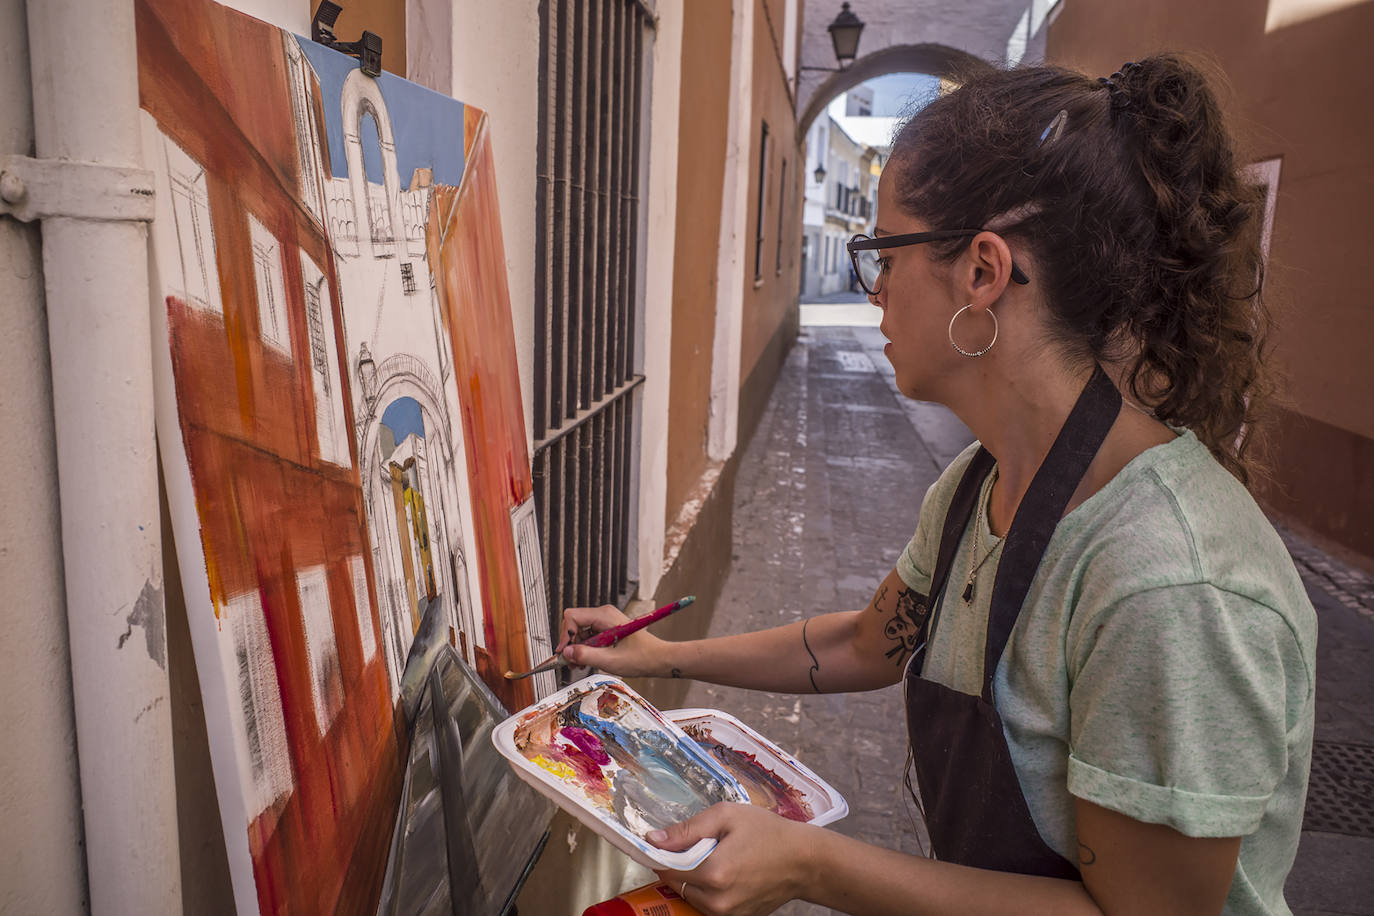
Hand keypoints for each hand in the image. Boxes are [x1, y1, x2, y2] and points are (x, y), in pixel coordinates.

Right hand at [555, 604, 668, 677]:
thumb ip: (586, 656)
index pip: (572, 616)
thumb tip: (567, 653)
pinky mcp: (606, 629)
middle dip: (570, 644)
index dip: (565, 635)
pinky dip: (585, 648)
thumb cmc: (642, 657)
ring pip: (579, 631)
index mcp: (605, 616)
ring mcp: (605, 621)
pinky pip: (588, 636)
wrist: (658, 659)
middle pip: (574, 624)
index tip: (564, 652)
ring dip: (577, 648)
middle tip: (571, 663)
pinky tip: (588, 661)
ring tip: (580, 665)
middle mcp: (604, 615)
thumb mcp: (611, 661)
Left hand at [649, 803, 813, 915]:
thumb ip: (687, 829)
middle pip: (677, 884)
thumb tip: (654, 838)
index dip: (661, 853)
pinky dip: (710, 889)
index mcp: (713, 873)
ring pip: (691, 897)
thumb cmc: (769, 833)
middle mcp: (717, 901)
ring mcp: (727, 914)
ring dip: (694, 879)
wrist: (804, 860)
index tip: (664, 842)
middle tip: (702, 846)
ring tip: (718, 858)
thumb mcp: (726, 817)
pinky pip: (708, 905)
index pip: (666, 869)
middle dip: (681, 865)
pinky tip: (729, 871)